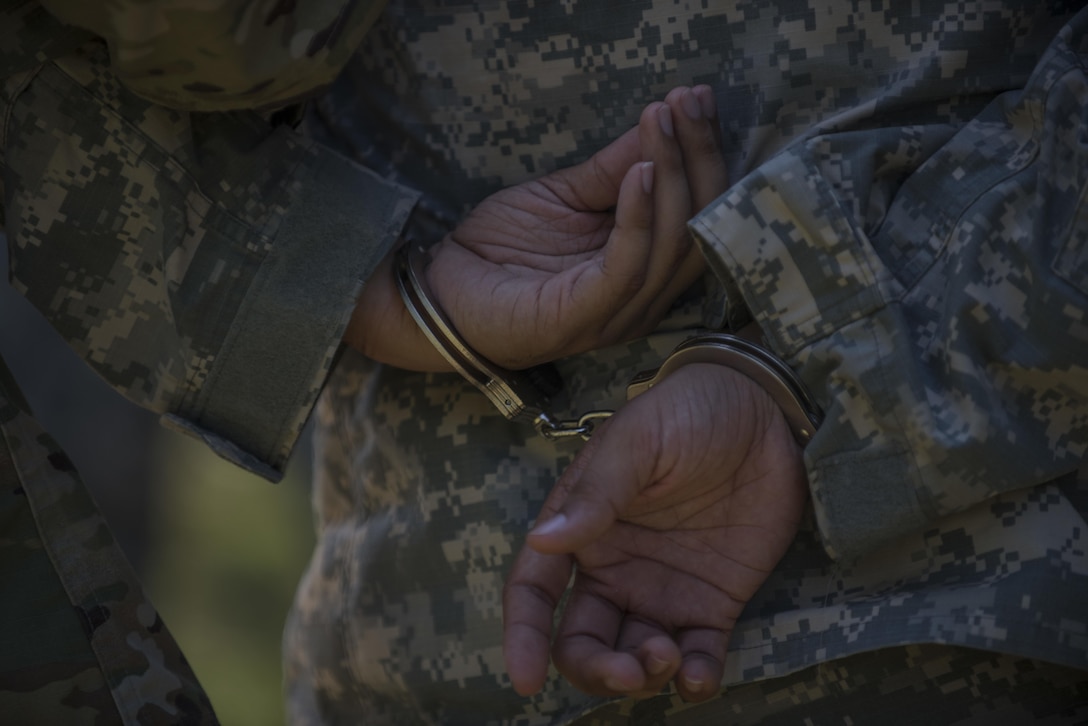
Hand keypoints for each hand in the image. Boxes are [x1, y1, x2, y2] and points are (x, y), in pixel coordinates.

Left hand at [344, 86, 726, 370]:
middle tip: (690, 101)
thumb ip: (612, 170)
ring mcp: (617, 314)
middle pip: (697, 229)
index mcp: (645, 271)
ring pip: (671, 246)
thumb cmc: (499, 251)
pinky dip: (639, 217)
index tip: (698, 98)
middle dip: (698, 158)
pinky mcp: (584, 318)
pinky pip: (627, 267)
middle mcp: (644, 298)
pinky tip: (640, 171)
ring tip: (663, 121)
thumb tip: (663, 118)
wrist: (438, 292)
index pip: (698, 215)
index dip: (702, 154)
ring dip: (672, 175)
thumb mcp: (563, 197)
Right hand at [502, 362, 807, 700]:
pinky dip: (694, 680)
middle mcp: (615, 567)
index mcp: (583, 527)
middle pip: (582, 641)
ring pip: (634, 658)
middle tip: (631, 669)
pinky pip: (697, 656)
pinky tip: (700, 676)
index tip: (525, 679)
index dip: (523, 636)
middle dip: (596, 670)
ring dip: (643, 676)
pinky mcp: (715, 601)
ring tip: (670, 657)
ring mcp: (665, 588)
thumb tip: (543, 540)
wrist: (768, 410)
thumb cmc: (690, 412)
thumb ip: (596, 494)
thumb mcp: (638, 441)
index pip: (535, 590)